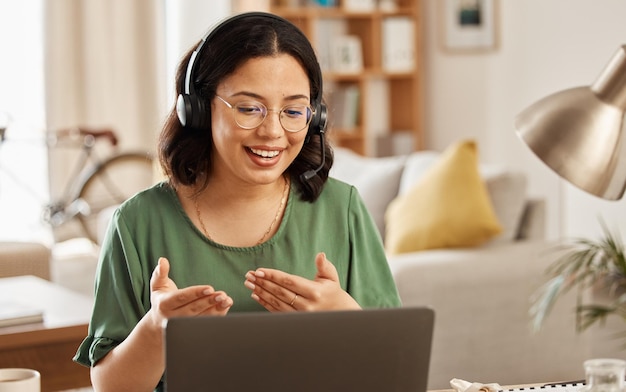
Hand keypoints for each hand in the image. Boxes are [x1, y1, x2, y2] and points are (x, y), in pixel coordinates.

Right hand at [148, 257, 232, 327]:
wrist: (159, 323)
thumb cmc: (161, 299)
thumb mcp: (157, 285)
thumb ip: (160, 273)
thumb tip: (162, 260)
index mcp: (164, 305)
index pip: (181, 298)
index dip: (196, 293)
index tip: (210, 288)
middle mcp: (172, 317)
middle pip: (193, 309)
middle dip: (208, 301)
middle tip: (222, 295)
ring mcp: (182, 326)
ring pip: (201, 318)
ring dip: (216, 310)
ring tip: (227, 300)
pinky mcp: (191, 329)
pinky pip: (205, 323)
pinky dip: (218, 315)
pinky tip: (226, 306)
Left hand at [244, 252, 360, 311]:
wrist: (338, 313)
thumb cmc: (332, 291)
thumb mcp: (331, 277)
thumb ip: (324, 266)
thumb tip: (320, 255)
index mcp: (314, 292)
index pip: (289, 282)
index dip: (272, 276)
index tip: (259, 270)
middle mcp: (306, 305)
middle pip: (279, 292)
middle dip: (262, 282)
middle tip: (249, 275)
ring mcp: (299, 314)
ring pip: (275, 302)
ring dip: (260, 292)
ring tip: (249, 284)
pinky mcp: (294, 320)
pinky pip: (276, 311)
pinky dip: (264, 303)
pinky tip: (255, 295)